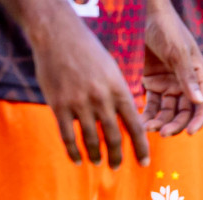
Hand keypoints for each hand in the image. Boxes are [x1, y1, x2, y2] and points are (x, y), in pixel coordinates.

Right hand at [27, 9, 148, 167]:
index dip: (140, 145)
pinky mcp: (59, 105)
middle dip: (117, 155)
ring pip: (90, 138)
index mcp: (119, 88)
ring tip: (98, 163)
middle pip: (113, 135)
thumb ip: (119, 92)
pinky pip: (67, 135)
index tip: (144, 161)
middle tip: (119, 167)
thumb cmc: (89, 50)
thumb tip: (127, 114)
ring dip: (96, 154)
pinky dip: (73, 150)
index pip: (134, 123)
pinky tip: (78, 159)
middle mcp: (102, 98)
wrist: (59, 36)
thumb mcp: (112, 69)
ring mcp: (79, 102)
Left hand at [141, 0, 202, 136]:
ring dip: (159, 122)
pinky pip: (151, 105)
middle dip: (175, 124)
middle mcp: (186, 82)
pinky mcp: (152, 84)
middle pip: (185, 111)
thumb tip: (199, 102)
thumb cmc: (167, 30)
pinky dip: (147, 115)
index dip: (199, 119)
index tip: (188, 133)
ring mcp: (168, 84)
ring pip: (167, 111)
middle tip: (161, 133)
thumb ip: (187, 77)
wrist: (144, 16)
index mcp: (198, 74)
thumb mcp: (178, 52)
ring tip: (146, 129)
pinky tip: (139, 122)